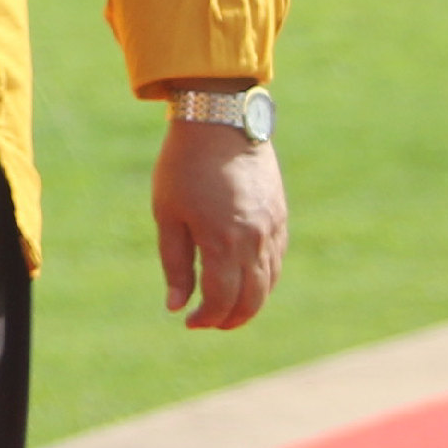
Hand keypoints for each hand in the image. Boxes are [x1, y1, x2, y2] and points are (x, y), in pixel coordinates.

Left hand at [156, 116, 287, 329]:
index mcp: (222, 242)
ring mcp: (272, 230)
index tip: (189, 322)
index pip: (221, 299)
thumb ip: (175, 263)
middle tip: (209, 323)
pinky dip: (263, 280)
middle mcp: (254, 241)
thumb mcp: (167, 215)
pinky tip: (246, 283)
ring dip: (249, 304)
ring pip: (268, 284)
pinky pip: (276, 262)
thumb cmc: (183, 168)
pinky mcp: (280, 218)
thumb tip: (176, 305)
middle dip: (230, 318)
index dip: (207, 317)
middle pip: (251, 299)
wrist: (221, 124)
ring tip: (226, 309)